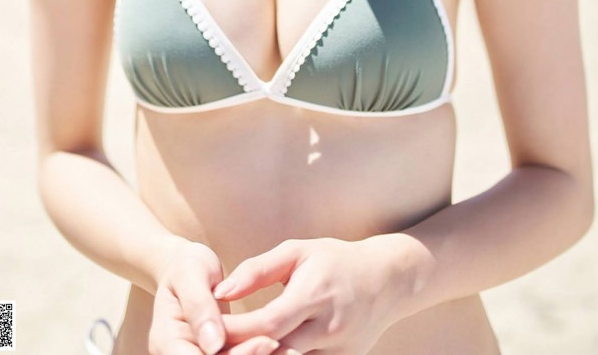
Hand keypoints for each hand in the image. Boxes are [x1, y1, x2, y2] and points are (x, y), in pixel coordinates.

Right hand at [148, 239, 282, 354]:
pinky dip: (254, 352)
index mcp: (165, 341)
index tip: (265, 340)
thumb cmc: (186, 266)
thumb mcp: (189, 275)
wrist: (183, 269)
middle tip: (277, 342)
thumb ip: (199, 307)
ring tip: (283, 346)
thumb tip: (214, 346)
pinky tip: (276, 344)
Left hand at [216, 237, 408, 353]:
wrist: (386, 280)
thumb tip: (220, 290)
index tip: (210, 328)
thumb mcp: (298, 252)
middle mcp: (328, 327)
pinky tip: (260, 354)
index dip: (236, 330)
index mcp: (315, 294)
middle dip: (241, 352)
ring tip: (232, 352)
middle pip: (276, 352)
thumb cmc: (335, 260)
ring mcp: (338, 351)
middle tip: (211, 347)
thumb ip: (258, 270)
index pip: (268, 322)